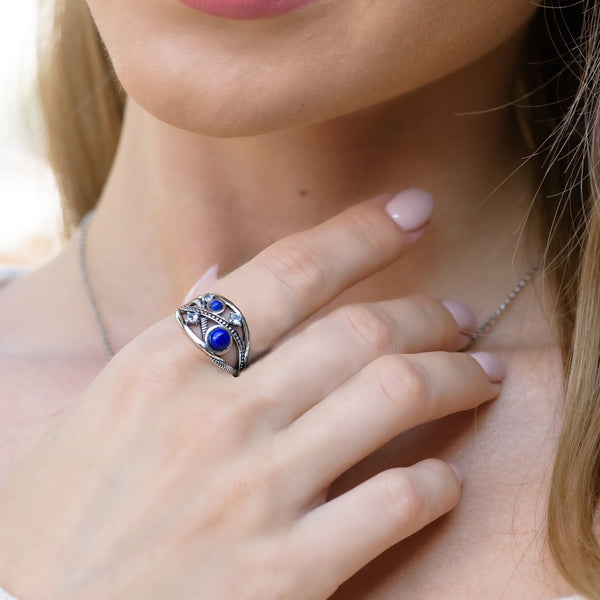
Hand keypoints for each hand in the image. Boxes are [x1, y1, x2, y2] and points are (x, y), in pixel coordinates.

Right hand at [0, 191, 501, 599]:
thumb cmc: (59, 521)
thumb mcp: (98, 409)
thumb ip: (166, 336)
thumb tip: (216, 277)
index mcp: (161, 366)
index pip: (287, 271)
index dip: (362, 231)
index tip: (412, 210)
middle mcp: (215, 417)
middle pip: (359, 330)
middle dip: (428, 311)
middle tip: (460, 312)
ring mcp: (255, 494)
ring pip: (394, 397)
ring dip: (457, 376)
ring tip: (483, 370)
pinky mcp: (287, 576)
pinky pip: (397, 502)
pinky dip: (438, 480)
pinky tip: (446, 476)